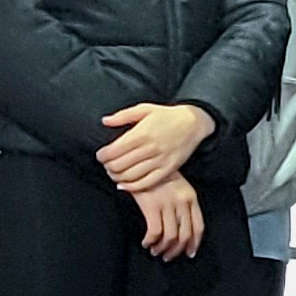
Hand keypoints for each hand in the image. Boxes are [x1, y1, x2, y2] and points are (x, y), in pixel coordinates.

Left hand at [97, 103, 217, 193]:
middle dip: (108, 167)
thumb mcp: (145, 109)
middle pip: (119, 166)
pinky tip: (125, 185)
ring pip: (130, 176)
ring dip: (117, 177)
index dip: (102, 156)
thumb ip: (123, 116)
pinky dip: (132, 187)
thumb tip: (105, 121)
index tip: (101, 155)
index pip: (113, 152)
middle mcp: (149, 148)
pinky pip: (146, 183)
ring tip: (115, 173)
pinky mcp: (168, 169)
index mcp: (141, 134)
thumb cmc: (167, 115)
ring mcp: (159, 160)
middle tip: (107, 165)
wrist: (194, 122)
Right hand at [129, 179, 204, 261]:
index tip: (190, 252)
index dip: (195, 243)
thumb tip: (181, 228)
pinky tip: (147, 242)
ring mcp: (167, 204)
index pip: (198, 226)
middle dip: (177, 250)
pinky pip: (155, 232)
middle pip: (185, 235)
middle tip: (168, 256)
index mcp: (191, 197)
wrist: (141, 162)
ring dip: (163, 248)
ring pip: (170, 237)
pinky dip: (151, 241)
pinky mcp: (151, 206)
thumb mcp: (177, 186)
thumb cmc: (157, 175)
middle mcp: (182, 202)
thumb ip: (182, 204)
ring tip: (155, 250)